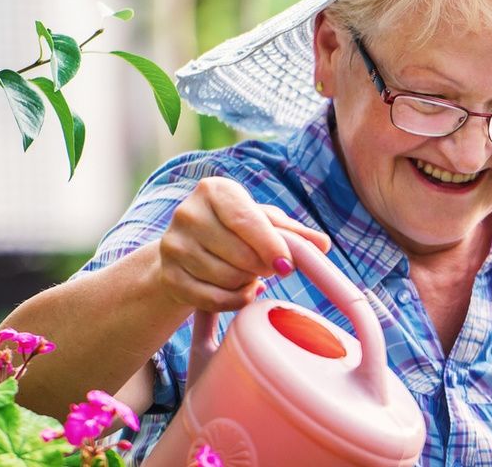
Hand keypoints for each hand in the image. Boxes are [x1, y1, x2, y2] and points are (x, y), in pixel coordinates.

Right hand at [156, 176, 332, 311]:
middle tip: (268, 268)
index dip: (271, 246)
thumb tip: (322, 245)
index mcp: (213, 191)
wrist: (184, 250)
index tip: (287, 266)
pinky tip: (239, 290)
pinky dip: (233, 300)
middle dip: (262, 267)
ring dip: (247, 282)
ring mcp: (173, 246)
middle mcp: (187, 213)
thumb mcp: (263, 222)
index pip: (247, 221)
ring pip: (227, 278)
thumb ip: (293, 232)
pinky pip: (212, 299)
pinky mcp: (169, 276)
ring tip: (247, 273)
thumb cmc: (233, 230)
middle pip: (240, 255)